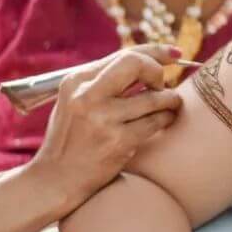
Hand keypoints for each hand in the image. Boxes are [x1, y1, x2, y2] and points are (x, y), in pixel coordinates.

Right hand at [31, 45, 182, 209]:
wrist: (55, 179)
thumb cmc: (72, 137)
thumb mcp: (77, 101)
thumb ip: (105, 81)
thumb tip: (151, 60)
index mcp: (76, 81)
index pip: (123, 55)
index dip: (155, 52)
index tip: (176, 53)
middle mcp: (87, 96)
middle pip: (136, 64)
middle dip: (158, 71)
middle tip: (161, 86)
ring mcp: (103, 119)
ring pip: (154, 97)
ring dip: (170, 99)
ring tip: (170, 104)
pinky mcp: (118, 142)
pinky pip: (156, 122)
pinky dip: (166, 119)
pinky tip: (165, 120)